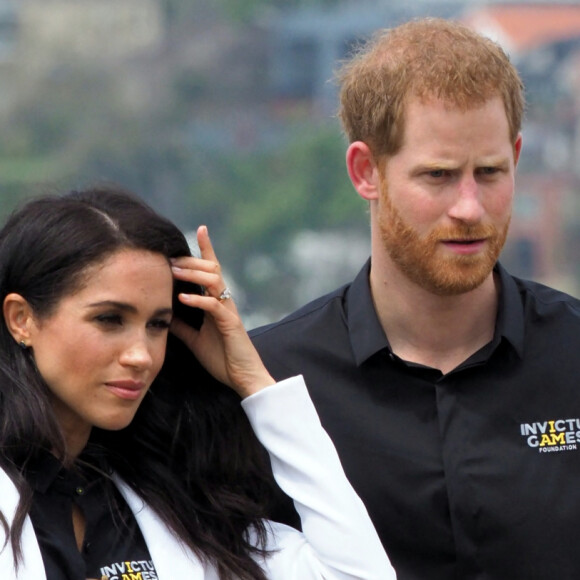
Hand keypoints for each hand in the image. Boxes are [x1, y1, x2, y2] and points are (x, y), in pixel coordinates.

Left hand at [170, 226, 274, 397]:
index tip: (201, 229)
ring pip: (215, 281)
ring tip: (173, 271)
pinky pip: (214, 306)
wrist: (243, 378)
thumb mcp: (195, 339)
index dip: (207, 250)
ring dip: (193, 274)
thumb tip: (165, 313)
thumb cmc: (222, 358)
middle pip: (211, 270)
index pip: (212, 271)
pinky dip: (198, 300)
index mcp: (217, 303)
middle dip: (190, 261)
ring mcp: (229, 311)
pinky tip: (182, 298)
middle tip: (169, 258)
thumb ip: (183, 325)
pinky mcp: (231, 324)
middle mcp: (225, 302)